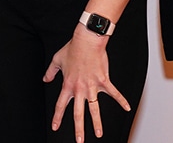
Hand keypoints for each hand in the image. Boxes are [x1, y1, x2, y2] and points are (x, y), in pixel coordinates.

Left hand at [43, 27, 129, 141]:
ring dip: (97, 123)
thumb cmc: (72, 48)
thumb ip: (50, 72)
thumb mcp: (57, 60)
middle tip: (79, 141)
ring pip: (95, 109)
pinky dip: (122, 101)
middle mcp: (79, 89)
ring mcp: (92, 86)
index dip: (57, 117)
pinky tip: (128, 109)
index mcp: (67, 85)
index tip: (55, 127)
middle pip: (78, 113)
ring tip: (99, 134)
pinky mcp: (104, 80)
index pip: (61, 105)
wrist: (87, 40)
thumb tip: (45, 79)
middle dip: (78, 129)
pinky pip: (114, 93)